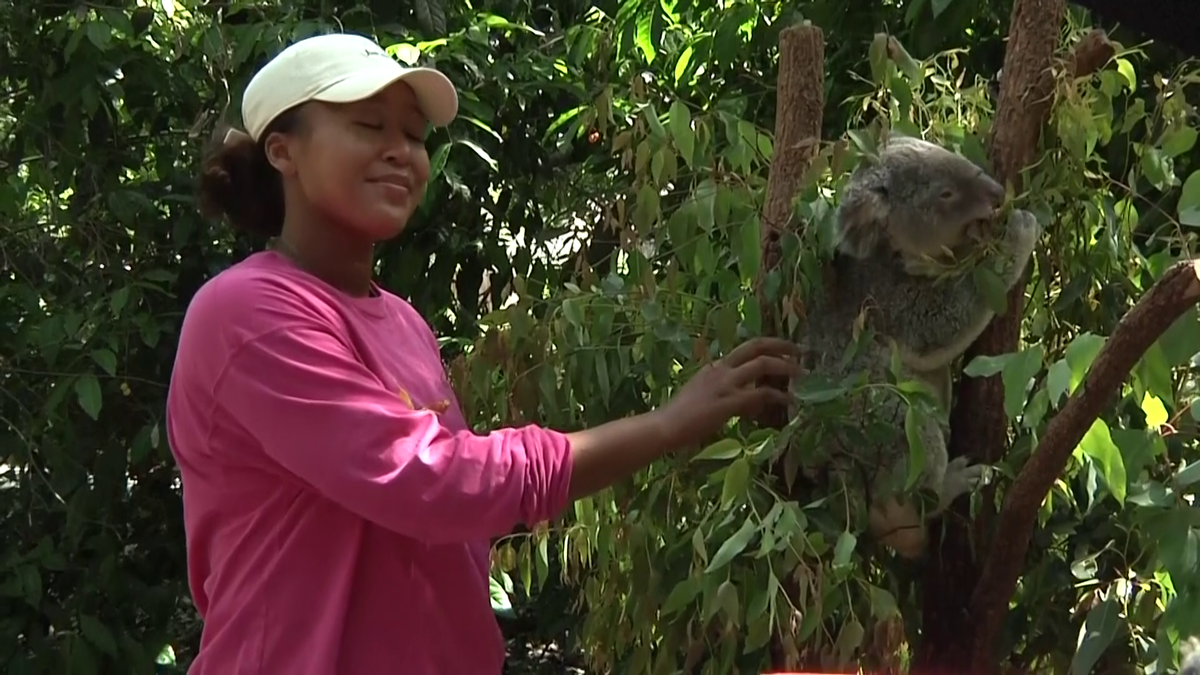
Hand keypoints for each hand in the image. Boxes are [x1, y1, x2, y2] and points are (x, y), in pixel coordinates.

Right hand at [656, 337, 801, 449]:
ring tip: (802, 374)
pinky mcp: (729, 401)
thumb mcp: (703, 393)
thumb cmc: (681, 415)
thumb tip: (751, 397)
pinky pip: (761, 393)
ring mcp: (726, 384)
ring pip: (763, 365)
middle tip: (800, 352)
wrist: (666, 426)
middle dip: (782, 347)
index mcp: (715, 366)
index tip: (785, 348)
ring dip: (786, 367)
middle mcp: (722, 369)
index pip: (747, 348)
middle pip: (757, 347)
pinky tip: (789, 401)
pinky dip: (779, 395)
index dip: (769, 345)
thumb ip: (726, 390)